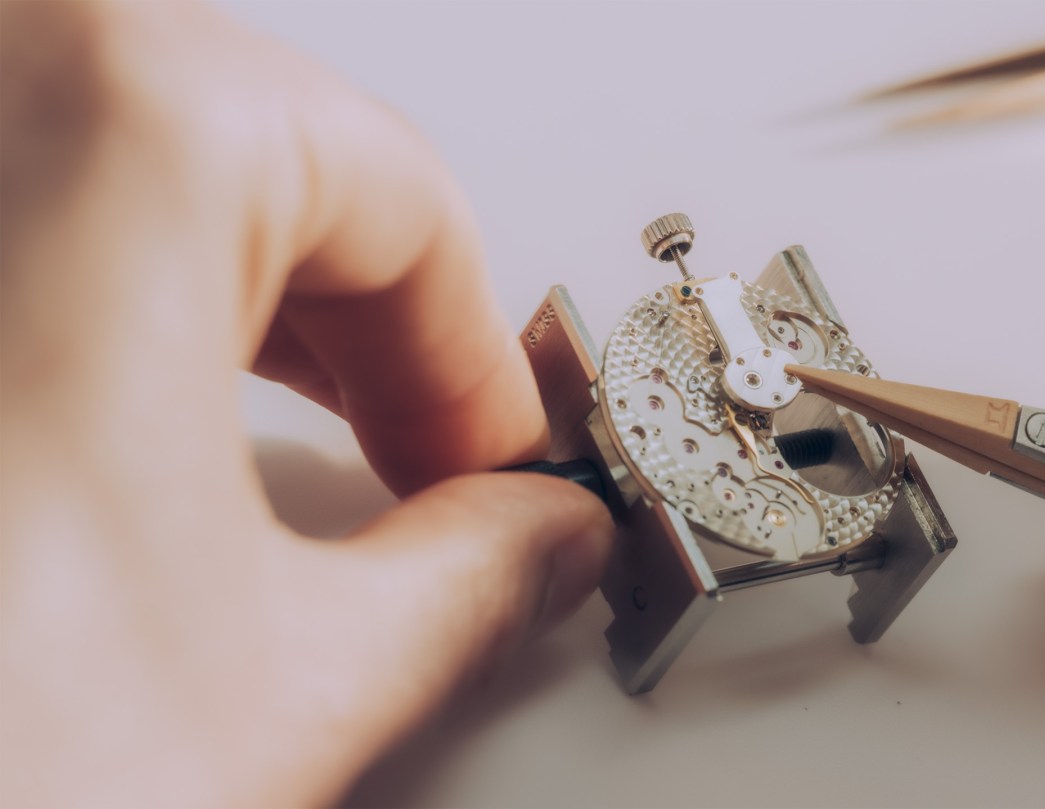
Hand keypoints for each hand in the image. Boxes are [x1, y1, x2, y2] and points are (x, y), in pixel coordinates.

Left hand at [0, 3, 611, 804]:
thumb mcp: (279, 679)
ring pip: (143, 168)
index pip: (404, 193)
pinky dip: (115, 305)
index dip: (475, 358)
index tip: (492, 467)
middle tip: (418, 465)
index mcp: (120, 116)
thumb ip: (470, 582)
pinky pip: (31, 212)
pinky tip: (132, 418)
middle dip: (373, 333)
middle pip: (275, 161)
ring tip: (293, 444)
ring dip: (250, 309)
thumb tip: (534, 541)